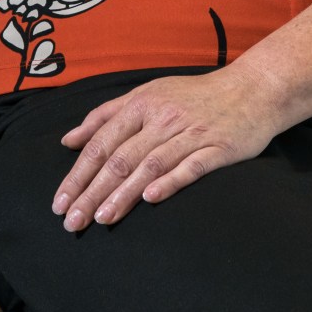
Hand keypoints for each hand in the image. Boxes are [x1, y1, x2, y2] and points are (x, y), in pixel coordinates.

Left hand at [51, 68, 279, 230]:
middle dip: (92, 192)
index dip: (78, 174)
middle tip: (72, 221)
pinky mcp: (218, 147)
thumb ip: (106, 116)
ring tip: (101, 219)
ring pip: (150, 165)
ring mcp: (191, 132)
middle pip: (120, 158)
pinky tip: (150, 199)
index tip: (59, 203)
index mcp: (141, 104)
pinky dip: (169, 181)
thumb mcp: (147, 94)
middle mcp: (163, 117)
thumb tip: (68, 140)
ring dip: (123, 194)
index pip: (102, 143)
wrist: (252, 89)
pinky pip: (190, 167)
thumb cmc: (193, 96)